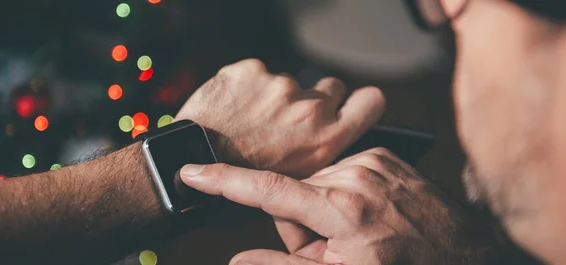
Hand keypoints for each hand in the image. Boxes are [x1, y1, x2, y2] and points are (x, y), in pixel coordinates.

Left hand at [175, 59, 384, 176]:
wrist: (194, 161)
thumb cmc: (242, 180)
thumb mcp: (295, 183)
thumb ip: (319, 157)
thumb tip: (326, 149)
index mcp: (327, 138)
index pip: (371, 102)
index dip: (361, 101)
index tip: (349, 104)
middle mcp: (311, 108)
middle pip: (330, 87)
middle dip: (313, 99)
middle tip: (287, 119)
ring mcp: (280, 85)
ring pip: (288, 82)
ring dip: (273, 96)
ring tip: (248, 121)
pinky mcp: (251, 70)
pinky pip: (255, 73)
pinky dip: (245, 87)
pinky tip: (231, 108)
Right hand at [180, 148, 505, 264]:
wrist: (462, 251)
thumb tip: (236, 261)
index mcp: (342, 209)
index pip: (269, 191)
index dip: (225, 182)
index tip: (193, 171)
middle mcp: (355, 175)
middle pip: (294, 196)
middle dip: (301, 225)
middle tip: (329, 247)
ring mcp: (372, 161)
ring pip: (317, 185)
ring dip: (324, 211)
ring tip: (355, 232)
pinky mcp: (383, 155)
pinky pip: (341, 172)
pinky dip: (344, 195)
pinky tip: (366, 214)